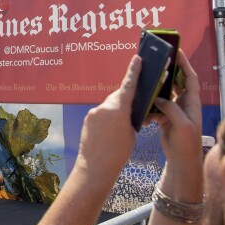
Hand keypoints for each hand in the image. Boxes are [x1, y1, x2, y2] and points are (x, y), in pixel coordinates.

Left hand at [75, 55, 140, 180]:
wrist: (95, 166)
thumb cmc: (118, 152)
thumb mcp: (131, 132)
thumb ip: (129, 116)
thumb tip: (126, 109)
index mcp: (119, 108)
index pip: (128, 85)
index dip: (134, 71)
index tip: (137, 58)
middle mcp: (104, 106)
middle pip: (118, 97)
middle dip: (126, 101)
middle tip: (133, 112)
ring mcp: (94, 112)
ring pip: (109, 106)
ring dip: (116, 113)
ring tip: (120, 130)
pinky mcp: (88, 118)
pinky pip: (101, 114)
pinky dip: (107, 120)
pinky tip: (110, 132)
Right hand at [152, 50, 202, 166]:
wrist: (182, 161)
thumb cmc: (187, 144)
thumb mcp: (181, 125)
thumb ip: (171, 109)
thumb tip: (159, 98)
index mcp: (192, 103)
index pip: (190, 78)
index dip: (185, 64)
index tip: (177, 52)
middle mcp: (185, 104)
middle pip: (178, 81)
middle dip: (170, 70)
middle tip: (160, 59)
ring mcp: (175, 110)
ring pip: (166, 92)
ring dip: (159, 85)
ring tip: (149, 76)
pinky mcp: (166, 117)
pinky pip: (157, 105)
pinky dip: (151, 103)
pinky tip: (144, 102)